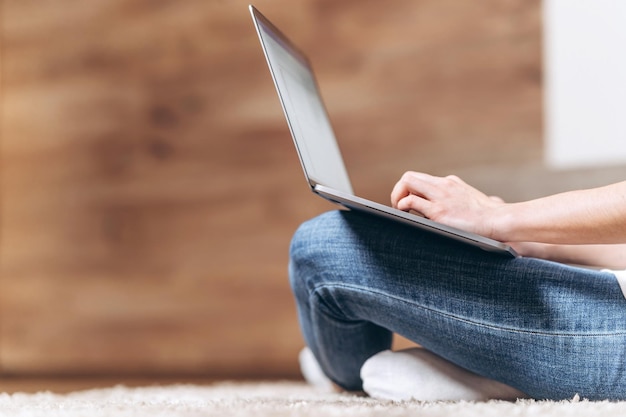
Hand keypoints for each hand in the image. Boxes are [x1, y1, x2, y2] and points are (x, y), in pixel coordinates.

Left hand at [390, 172, 504, 238]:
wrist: (500, 220)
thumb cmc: (490, 217)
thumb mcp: (472, 201)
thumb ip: (462, 200)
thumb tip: (475, 207)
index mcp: (450, 183)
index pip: (421, 179)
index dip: (409, 190)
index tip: (406, 203)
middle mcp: (443, 185)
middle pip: (410, 177)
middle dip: (398, 191)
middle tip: (398, 207)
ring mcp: (440, 196)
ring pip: (407, 182)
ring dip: (397, 196)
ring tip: (399, 211)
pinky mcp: (438, 211)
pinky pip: (410, 201)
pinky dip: (402, 206)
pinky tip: (405, 215)